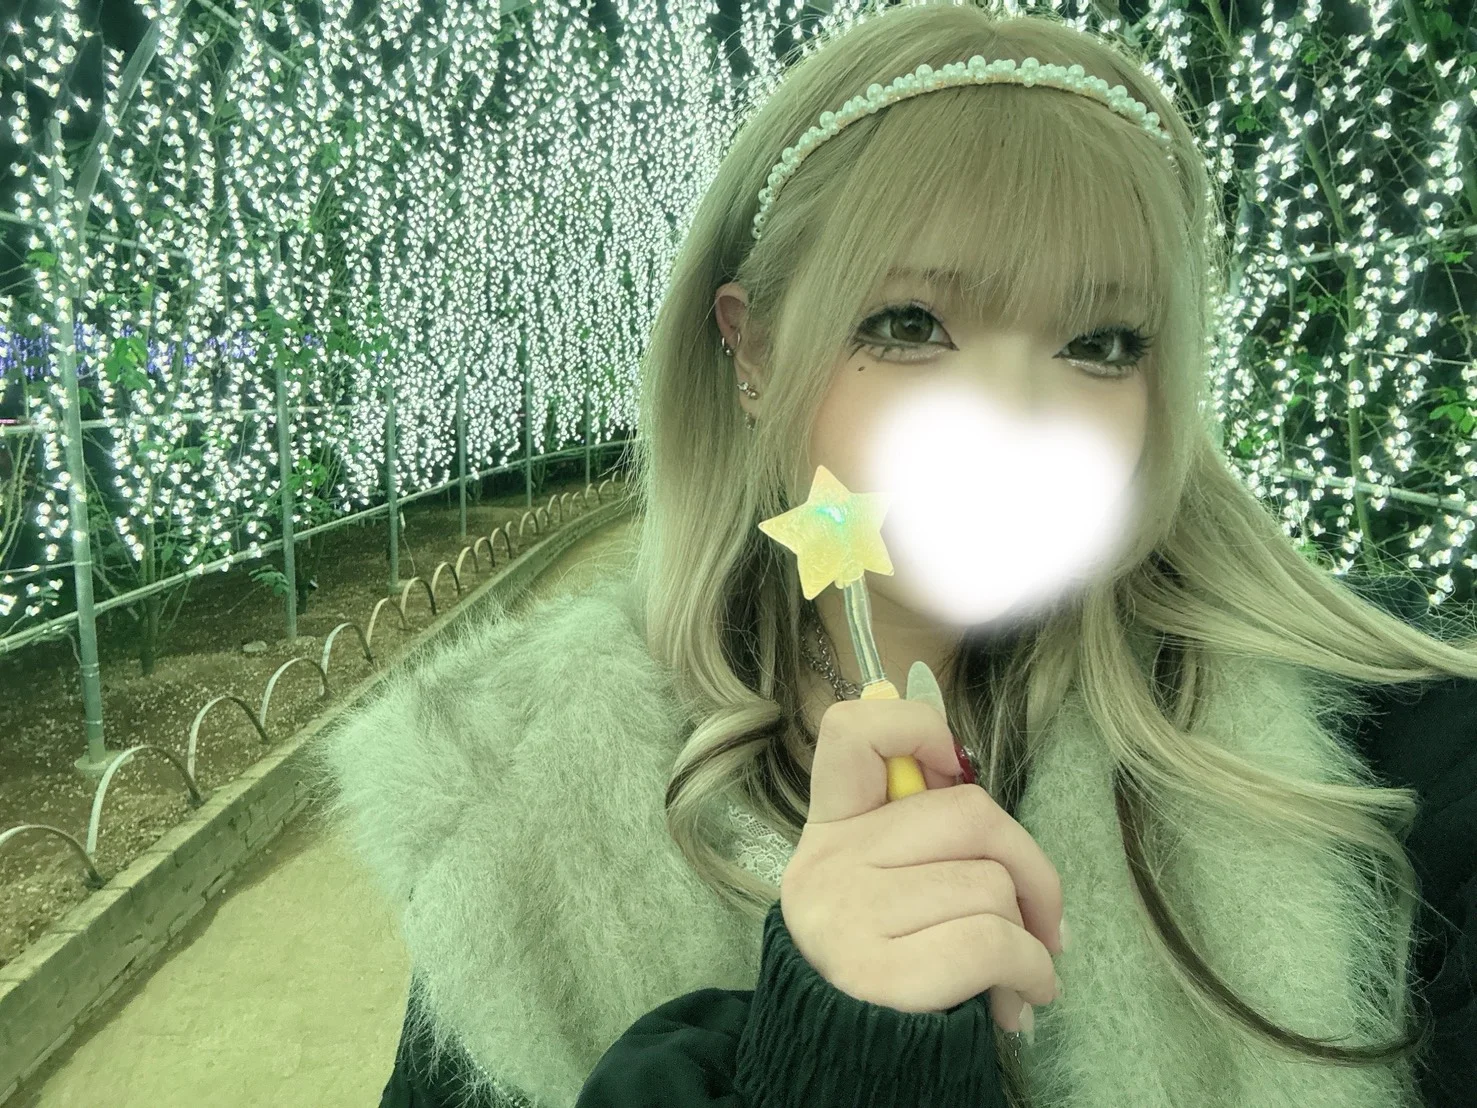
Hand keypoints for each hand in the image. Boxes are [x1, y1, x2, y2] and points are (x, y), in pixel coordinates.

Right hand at [781, 696, 1064, 1026]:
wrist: (848, 1061)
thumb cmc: (891, 960)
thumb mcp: (884, 886)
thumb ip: (922, 835)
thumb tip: (986, 798)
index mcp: (831, 828)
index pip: (851, 732)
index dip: (916, 727)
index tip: (952, 767)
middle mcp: (828, 863)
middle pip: (969, 813)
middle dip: (1029, 865)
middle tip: (1044, 917)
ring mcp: (848, 916)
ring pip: (991, 884)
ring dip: (1033, 936)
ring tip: (1023, 972)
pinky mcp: (879, 973)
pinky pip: (993, 942)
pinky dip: (1031, 970)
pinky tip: (1024, 995)